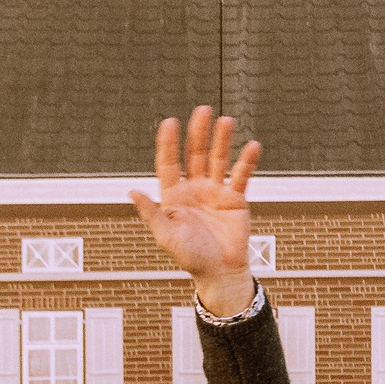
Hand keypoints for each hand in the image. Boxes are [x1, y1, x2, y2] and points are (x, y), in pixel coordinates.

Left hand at [131, 106, 261, 316]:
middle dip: (198, 133)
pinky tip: (252, 146)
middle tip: (201, 111)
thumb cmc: (190, 257)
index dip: (168, 143)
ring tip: (226, 121)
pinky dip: (247, 161)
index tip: (169, 122)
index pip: (169, 163)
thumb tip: (132, 192)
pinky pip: (241, 176)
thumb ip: (150, 213)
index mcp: (174, 196)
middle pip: (195, 155)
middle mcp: (194, 189)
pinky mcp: (235, 198)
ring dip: (222, 140)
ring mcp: (215, 191)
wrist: (219, 272)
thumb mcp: (165, 236)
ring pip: (218, 159)